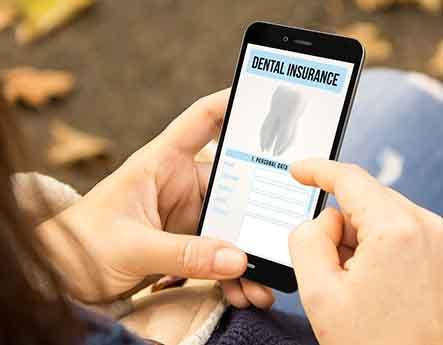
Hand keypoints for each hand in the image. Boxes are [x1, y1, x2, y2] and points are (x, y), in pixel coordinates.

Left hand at [40, 89, 273, 308]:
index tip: (266, 101)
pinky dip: (232, 273)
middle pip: (233, 184)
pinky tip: (243, 292)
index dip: (232, 105)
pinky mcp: (187, 242)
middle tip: (282, 234)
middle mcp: (179, 183)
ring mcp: (186, 214)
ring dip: (248, 253)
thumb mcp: (131, 246)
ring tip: (263, 284)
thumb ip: (183, 253)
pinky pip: (219, 252)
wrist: (64, 275)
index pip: (202, 121)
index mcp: (161, 162)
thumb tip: (237, 259)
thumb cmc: (83, 243)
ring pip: (231, 225)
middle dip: (258, 211)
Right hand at [289, 159, 442, 344]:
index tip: (299, 170)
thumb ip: (306, 239)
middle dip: (338, 225)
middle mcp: (428, 228)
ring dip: (359, 242)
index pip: (349, 179)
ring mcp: (440, 241)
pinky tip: (376, 286)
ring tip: (358, 287)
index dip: (317, 170)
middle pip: (364, 201)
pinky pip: (398, 233)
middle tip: (330, 267)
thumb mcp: (319, 292)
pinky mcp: (442, 253)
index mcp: (396, 231)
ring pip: (380, 218)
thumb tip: (321, 220)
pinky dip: (377, 249)